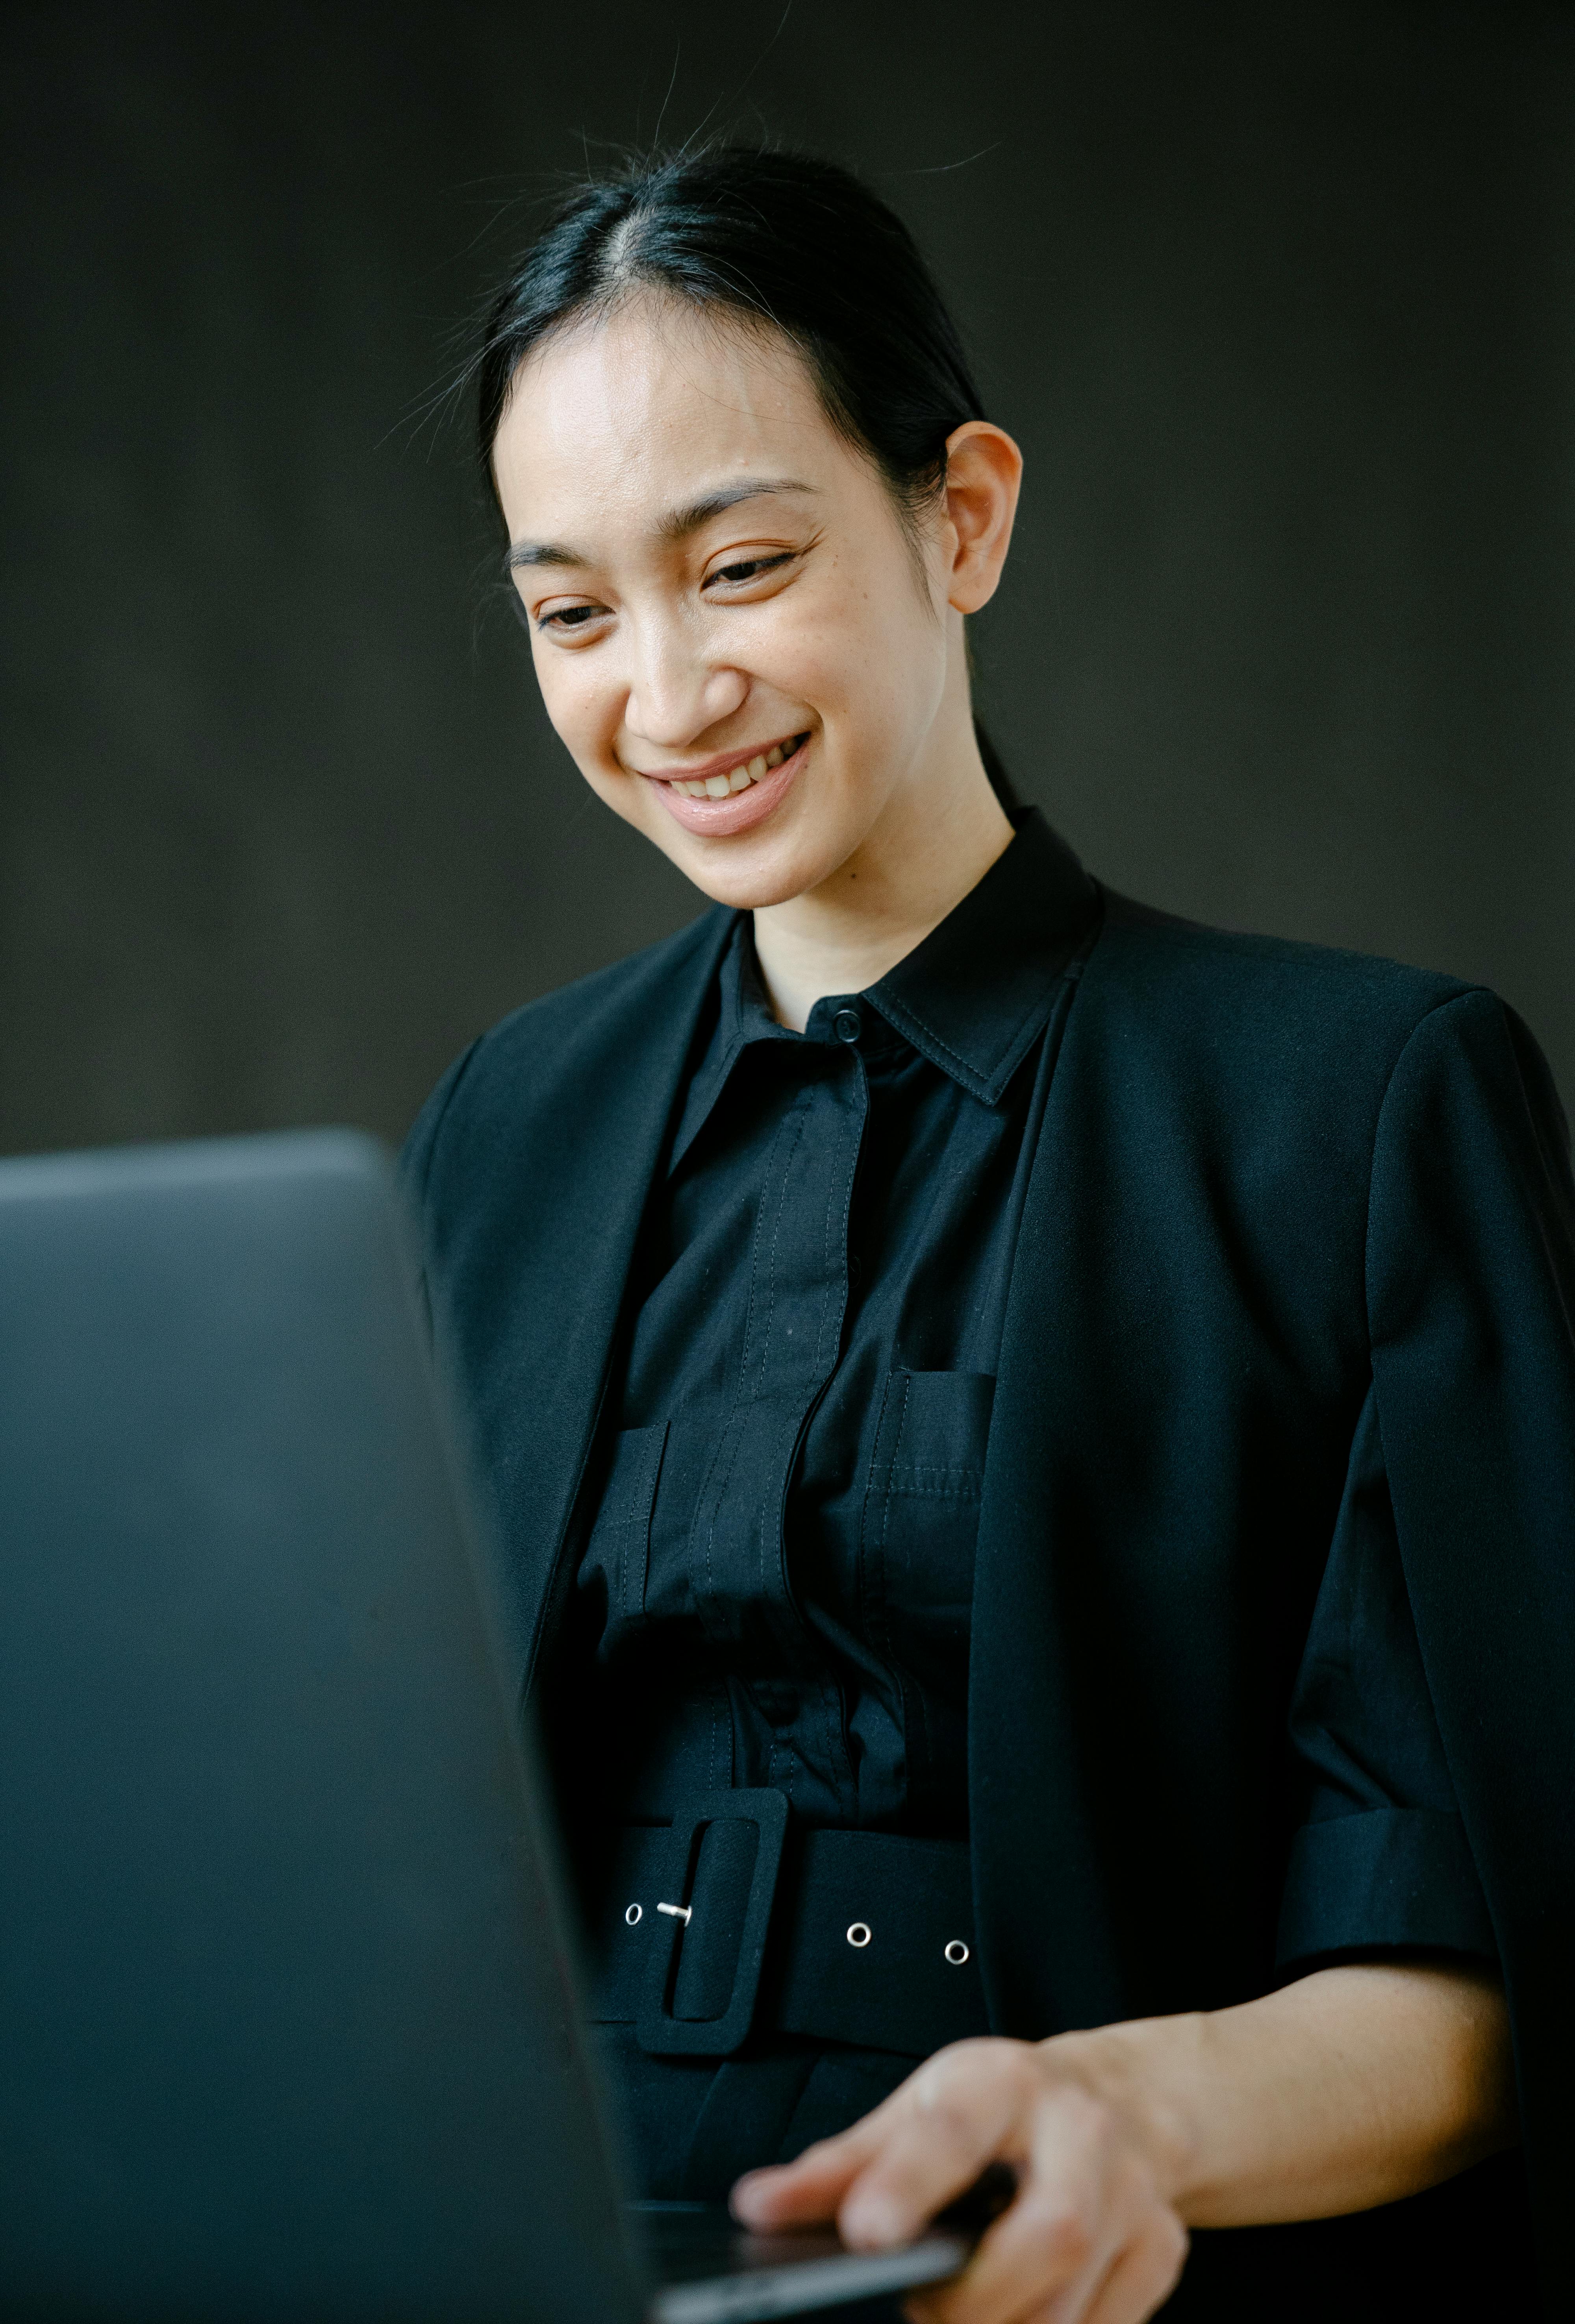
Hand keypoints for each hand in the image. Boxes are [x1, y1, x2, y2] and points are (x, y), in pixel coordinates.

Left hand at [730, 2035, 1187, 2323]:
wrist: (1119, 2098)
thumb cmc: (1004, 2106)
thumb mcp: (918, 2108)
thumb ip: (840, 2164)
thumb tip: (759, 2207)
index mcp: (1006, 2084)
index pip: (953, 2133)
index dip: (906, 2185)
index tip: (864, 2234)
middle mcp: (1082, 2132)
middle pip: (1048, 2234)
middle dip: (976, 2296)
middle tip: (918, 2310)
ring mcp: (1134, 2195)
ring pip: (1074, 2301)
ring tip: (956, 2317)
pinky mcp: (1162, 2250)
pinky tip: (1019, 2318)